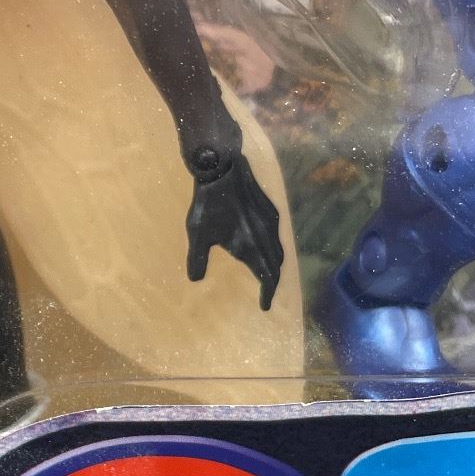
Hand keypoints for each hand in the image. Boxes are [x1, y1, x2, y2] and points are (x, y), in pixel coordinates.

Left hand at [186, 154, 282, 309]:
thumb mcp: (198, 234)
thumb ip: (198, 258)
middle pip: (276, 266)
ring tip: (265, 272)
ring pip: (279, 250)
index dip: (267, 294)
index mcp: (253, 248)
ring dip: (274, 264)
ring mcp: (271, 222)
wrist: (223, 169)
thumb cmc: (208, 204)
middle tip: (265, 291)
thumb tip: (195, 280)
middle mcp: (267, 238)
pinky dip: (273, 247)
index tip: (264, 306)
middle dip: (271, 281)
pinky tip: (263, 244)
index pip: (267, 278)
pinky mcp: (270, 209)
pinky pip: (277, 235)